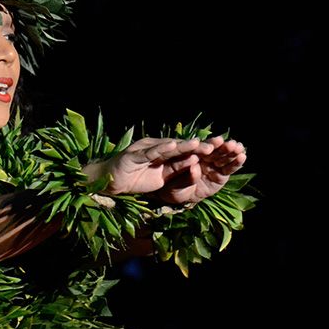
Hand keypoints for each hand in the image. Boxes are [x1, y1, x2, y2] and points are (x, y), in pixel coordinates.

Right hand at [85, 136, 245, 203]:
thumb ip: (175, 170)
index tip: (219, 153)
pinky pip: (149, 152)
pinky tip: (172, 146)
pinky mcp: (132, 156)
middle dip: (196, 146)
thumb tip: (194, 164)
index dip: (200, 151)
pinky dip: (161, 148)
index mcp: (162, 153)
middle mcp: (154, 147)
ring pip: (166, 147)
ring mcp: (143, 150)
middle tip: (215, 146)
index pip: (184, 151)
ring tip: (198, 144)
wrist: (109, 184)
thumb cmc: (134, 181)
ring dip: (182, 145)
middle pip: (179, 147)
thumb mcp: (161, 179)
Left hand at [150, 136, 246, 203]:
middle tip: (231, 144)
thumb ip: (185, 178)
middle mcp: (203, 157)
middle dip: (223, 147)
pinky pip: (229, 168)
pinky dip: (236, 163)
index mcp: (190, 155)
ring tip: (239, 148)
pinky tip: (243, 156)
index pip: (200, 148)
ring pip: (223, 157)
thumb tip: (194, 168)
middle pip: (215, 150)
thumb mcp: (176, 186)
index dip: (209, 144)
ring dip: (232, 152)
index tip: (217, 141)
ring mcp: (213, 165)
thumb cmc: (174, 190)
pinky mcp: (221, 174)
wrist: (182, 197)